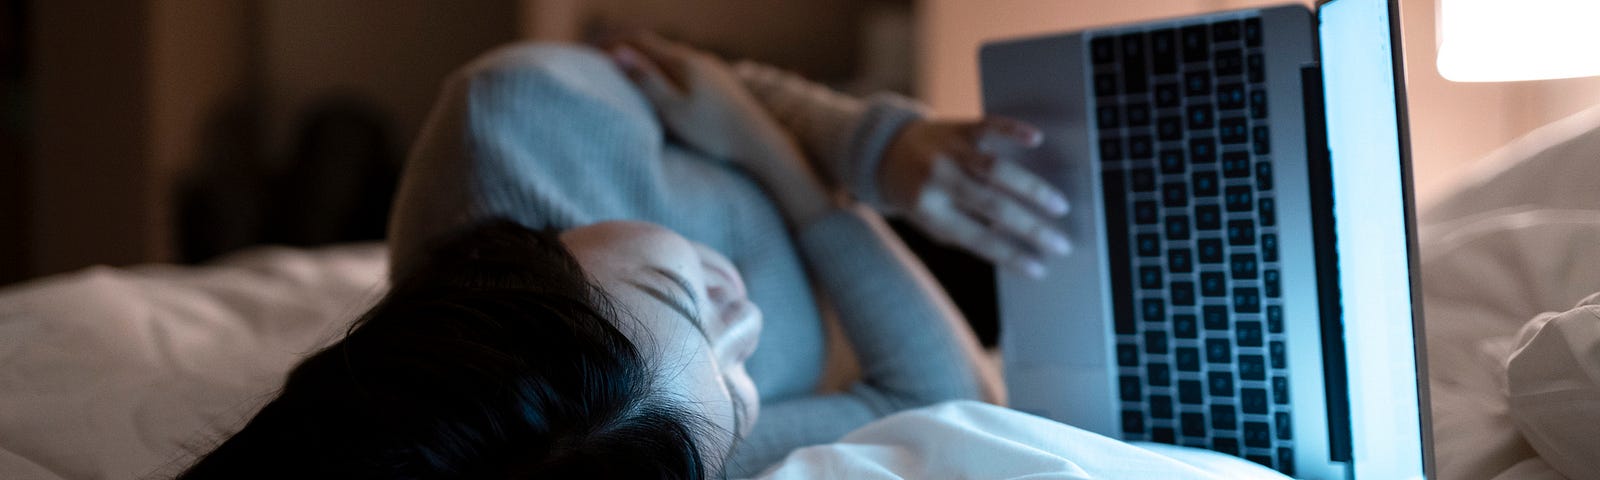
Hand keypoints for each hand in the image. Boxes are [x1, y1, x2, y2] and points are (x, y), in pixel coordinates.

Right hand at [607, 33, 832, 225]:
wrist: (760, 142)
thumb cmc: (714, 132)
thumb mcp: (673, 110)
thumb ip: (645, 81)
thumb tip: (618, 52)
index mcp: (681, 61)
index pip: (637, 40)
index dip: (610, 43)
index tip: (587, 52)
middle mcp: (696, 57)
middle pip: (653, 46)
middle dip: (625, 51)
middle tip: (600, 62)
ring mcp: (710, 68)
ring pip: (669, 57)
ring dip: (645, 61)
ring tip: (626, 76)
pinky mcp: (720, 82)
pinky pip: (683, 69)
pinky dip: (663, 72)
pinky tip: (661, 88)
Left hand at [879, 117, 1070, 277]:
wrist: (886, 152)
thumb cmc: (918, 196)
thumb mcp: (932, 222)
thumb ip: (968, 232)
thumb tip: (1017, 248)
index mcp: (930, 212)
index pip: (978, 239)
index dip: (1010, 255)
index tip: (1040, 269)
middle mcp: (939, 181)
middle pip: (993, 206)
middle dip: (1031, 228)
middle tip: (1061, 244)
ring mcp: (949, 152)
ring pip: (995, 170)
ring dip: (1031, 188)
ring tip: (1059, 205)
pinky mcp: (959, 128)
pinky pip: (988, 127)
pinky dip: (1012, 131)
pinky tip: (1036, 139)